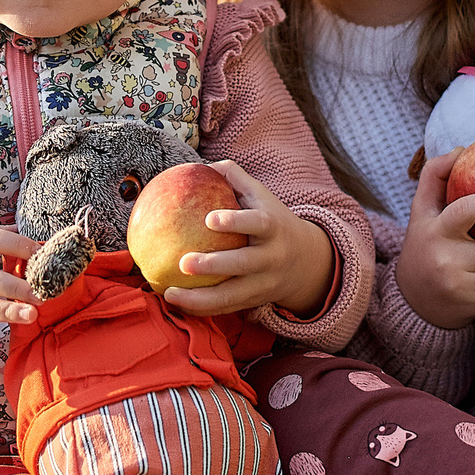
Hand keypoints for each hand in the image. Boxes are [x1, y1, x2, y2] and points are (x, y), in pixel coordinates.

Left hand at [161, 160, 335, 318]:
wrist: (306, 260)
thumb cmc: (272, 220)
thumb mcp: (262, 196)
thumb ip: (234, 178)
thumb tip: (200, 165)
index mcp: (273, 227)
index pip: (258, 223)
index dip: (236, 221)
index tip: (210, 219)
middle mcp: (271, 257)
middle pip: (244, 264)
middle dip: (214, 265)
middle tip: (183, 263)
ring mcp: (264, 283)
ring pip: (232, 295)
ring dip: (200, 298)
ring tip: (168, 292)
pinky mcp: (254, 301)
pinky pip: (226, 309)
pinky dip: (201, 309)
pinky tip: (175, 303)